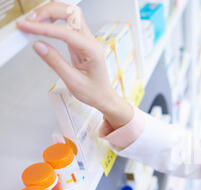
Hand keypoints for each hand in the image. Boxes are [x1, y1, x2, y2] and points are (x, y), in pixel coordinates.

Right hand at [16, 1, 132, 129]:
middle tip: (30, 21)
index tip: (27, 27)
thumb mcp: (72, 81)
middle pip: (71, 13)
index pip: (66, 32)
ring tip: (34, 22)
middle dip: (49, 12)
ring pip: (70, 14)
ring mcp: (86, 40)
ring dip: (51, 12)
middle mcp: (91, 41)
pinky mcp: (80, 41)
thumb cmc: (94, 91)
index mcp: (92, 50)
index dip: (44, 28)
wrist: (103, 96)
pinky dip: (53, 20)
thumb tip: (39, 45)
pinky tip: (43, 26)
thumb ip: (55, 62)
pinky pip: (67, 24)